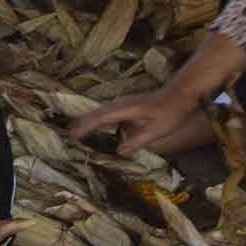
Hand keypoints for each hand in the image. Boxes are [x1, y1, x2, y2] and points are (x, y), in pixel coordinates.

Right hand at [69, 82, 209, 156]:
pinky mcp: (125, 105)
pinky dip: (95, 120)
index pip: (99, 118)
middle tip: (65, 137)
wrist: (180, 94)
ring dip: (86, 121)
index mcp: (124, 109)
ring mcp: (122, 103)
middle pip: (94, 113)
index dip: (85, 127)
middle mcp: (119, 104)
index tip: (72, 136)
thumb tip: (119, 151)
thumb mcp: (155, 131)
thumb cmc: (170, 112)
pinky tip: (94, 127)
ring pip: (98, 111)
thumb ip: (136, 142)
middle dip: (79, 124)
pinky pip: (105, 112)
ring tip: (74, 133)